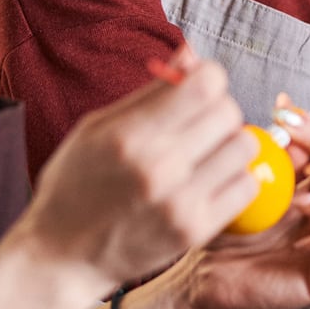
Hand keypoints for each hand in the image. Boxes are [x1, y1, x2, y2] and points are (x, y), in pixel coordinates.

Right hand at [18, 46, 258, 286]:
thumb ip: (151, 91)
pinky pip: (247, 186)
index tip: (196, 87)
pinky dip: (235, 177)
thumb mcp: (98, 127)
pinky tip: (210, 179)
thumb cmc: (75, 184)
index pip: (206, 84)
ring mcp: (180, 203)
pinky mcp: (195, 231)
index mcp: (130, 134)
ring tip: (205, 153)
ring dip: (230, 143)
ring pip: (245, 146)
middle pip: (229, 112)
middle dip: (217, 109)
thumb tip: (192, 52)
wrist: (62, 255)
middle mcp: (159, 167)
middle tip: (197, 123)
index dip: (207, 77)